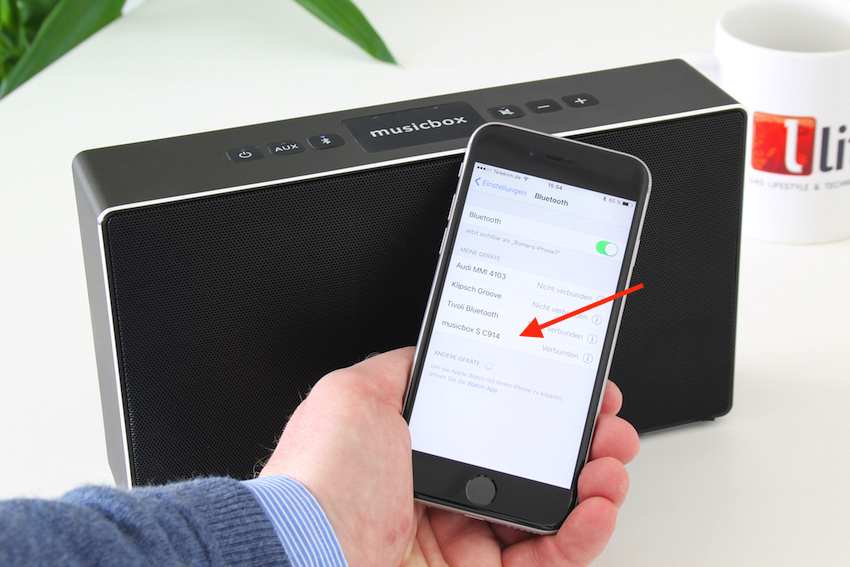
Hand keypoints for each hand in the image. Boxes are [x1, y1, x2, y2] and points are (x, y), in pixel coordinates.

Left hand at [261, 347, 638, 566]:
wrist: (304, 553)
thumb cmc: (321, 479)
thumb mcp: (354, 395)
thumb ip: (400, 369)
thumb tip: (432, 350)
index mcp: (417, 450)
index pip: (498, 425)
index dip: (541, 409)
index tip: (574, 394)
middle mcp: (443, 494)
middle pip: (532, 468)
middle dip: (581, 444)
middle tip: (607, 428)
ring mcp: (463, 540)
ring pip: (550, 515)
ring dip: (594, 487)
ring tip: (611, 466)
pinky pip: (547, 561)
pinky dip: (582, 536)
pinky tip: (594, 509)